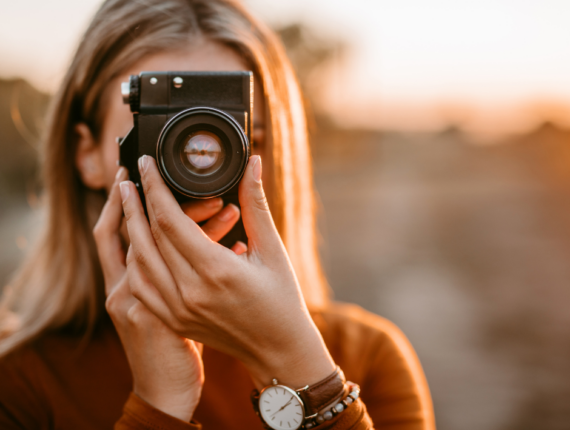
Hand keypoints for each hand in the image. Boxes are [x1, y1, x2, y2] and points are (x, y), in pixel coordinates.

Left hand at [119, 155, 335, 389]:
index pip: (170, 220)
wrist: (278, 349)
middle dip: (135, 202)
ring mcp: (178, 310)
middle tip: (128, 176)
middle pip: (148, 238)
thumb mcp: (272, 249)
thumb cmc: (282, 299)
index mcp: (216, 271)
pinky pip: (142, 286)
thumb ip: (256, 204)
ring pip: (138, 262)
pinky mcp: (174, 320)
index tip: (146, 164)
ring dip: (129, 229)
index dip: (154, 187)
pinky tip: (134, 243)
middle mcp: (190, 292)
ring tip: (126, 203)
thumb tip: (252, 164)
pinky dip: (134, 261)